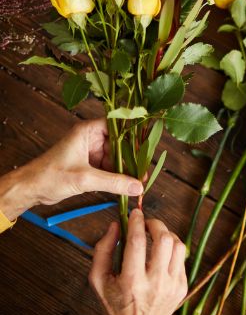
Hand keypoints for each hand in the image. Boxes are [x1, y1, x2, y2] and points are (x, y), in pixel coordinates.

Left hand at [0, 118, 142, 220]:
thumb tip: (137, 187)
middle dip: (131, 158)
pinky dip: (117, 177)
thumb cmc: (50, 176)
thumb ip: (113, 182)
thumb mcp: (85, 179)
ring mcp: (90, 152)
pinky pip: (109, 169)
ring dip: (126, 170)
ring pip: (116, 158)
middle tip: (144, 171)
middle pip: (119, 144)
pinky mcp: (89, 166)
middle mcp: (90, 139)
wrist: (30, 189)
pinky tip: (127, 186)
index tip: (146, 145)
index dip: (132, 134)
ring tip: (138, 182)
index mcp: (87, 131)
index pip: (117, 125)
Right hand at [89, 209, 187, 314]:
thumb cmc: (114, 306)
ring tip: (155, 235)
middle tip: (147, 222)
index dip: (137, 222)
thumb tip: (116, 224)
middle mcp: (155, 284)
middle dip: (155, 224)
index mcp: (131, 282)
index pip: (137, 242)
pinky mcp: (182, 288)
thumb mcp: (98, 280)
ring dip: (166, 234)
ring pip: (178, 246)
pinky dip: (171, 249)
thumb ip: (103, 249)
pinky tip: (160, 253)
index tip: (135, 213)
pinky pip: (182, 259)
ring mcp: (172, 286)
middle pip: (164, 240)